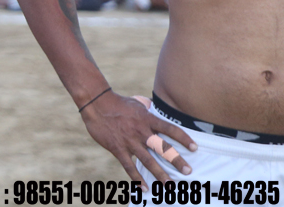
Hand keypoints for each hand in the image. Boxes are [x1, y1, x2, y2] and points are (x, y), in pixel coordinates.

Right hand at [81, 91, 195, 184]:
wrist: (96, 102)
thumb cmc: (118, 102)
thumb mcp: (137, 102)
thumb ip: (150, 108)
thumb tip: (159, 106)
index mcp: (147, 119)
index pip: (170, 129)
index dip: (183, 138)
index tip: (194, 148)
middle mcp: (141, 131)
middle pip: (162, 148)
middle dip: (176, 160)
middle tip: (188, 172)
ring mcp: (129, 141)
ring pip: (148, 160)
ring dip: (160, 174)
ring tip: (170, 185)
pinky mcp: (117, 148)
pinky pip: (129, 166)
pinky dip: (137, 178)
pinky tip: (145, 188)